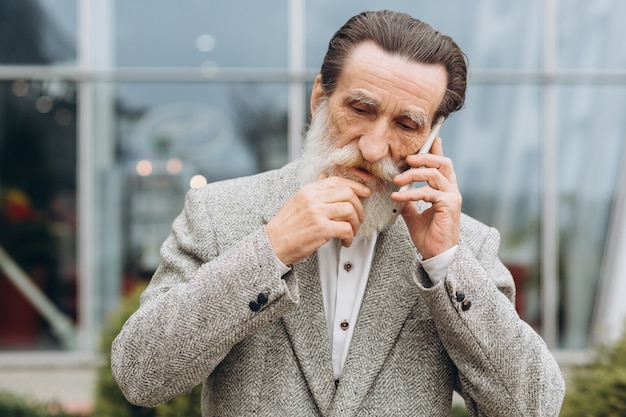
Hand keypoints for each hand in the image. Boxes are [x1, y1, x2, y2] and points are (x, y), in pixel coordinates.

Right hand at [266, 174, 370, 264]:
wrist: (273, 244)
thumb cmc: (285, 226)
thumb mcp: (297, 201)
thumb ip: (314, 189)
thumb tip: (325, 177)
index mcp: (308, 190)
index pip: (337, 181)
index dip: (355, 186)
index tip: (364, 193)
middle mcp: (313, 199)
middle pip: (348, 193)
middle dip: (359, 206)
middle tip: (359, 217)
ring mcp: (318, 213)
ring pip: (350, 210)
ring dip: (356, 223)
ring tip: (352, 231)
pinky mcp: (321, 229)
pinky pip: (346, 228)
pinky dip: (350, 236)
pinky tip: (345, 241)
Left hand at [391, 137, 460, 258]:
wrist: (437, 255)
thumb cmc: (430, 236)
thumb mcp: (414, 215)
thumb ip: (410, 202)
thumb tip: (399, 192)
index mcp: (445, 190)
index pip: (442, 164)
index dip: (435, 149)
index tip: (428, 138)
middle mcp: (451, 190)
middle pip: (442, 162)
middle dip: (423, 156)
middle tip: (406, 159)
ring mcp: (452, 197)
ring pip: (434, 174)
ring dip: (413, 174)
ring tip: (397, 180)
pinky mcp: (449, 205)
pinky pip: (429, 192)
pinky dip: (411, 193)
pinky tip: (398, 197)